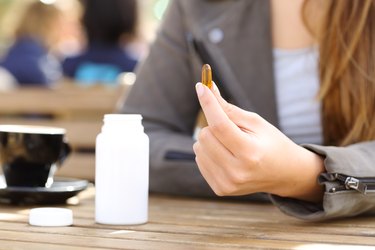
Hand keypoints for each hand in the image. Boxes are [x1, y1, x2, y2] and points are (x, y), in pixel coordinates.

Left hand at [193, 82, 323, 201]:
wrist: (284, 175)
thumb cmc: (271, 143)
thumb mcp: (255, 123)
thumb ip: (229, 109)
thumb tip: (208, 89)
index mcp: (250, 153)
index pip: (220, 126)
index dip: (208, 104)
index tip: (201, 87)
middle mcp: (237, 171)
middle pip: (205, 136)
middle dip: (213, 125)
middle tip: (230, 128)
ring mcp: (227, 183)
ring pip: (199, 147)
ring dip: (210, 139)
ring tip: (230, 144)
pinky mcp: (220, 189)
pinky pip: (199, 160)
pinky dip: (208, 152)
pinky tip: (225, 156)